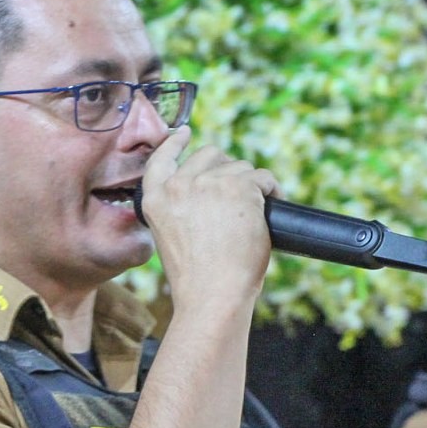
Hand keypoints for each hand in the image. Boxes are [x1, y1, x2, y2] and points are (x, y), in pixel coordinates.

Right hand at [139, 126, 280, 307]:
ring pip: (240, 167)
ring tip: (255, 212)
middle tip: (239, 194)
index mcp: (155, 200)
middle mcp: (178, 185)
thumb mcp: (171, 239)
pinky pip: (262, 177)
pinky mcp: (239, 186)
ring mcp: (208, 182)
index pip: (161, 159)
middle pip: (209, 156)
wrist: (212, 294)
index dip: (175, 143)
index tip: (184, 133)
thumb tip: (212, 197)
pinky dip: (271, 190)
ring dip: (251, 185)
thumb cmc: (197, 280)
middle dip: (226, 170)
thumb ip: (182, 211)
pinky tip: (271, 206)